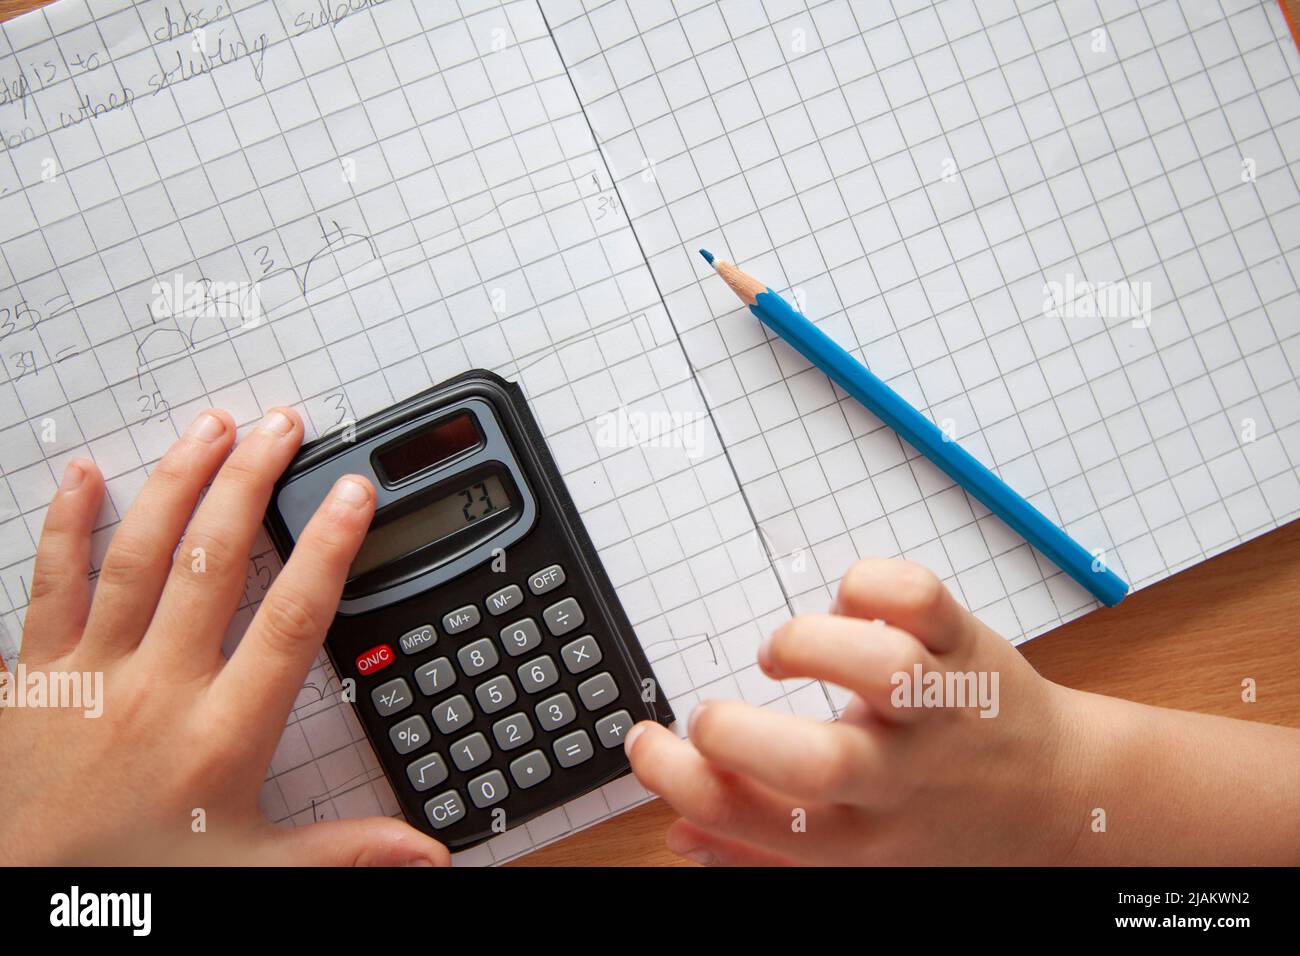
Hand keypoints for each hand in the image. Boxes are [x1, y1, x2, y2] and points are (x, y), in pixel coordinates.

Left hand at [0, 408, 449, 865]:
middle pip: (213, 562)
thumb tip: (426, 856)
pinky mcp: (40, 669)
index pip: (290, 621)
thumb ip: (347, 851)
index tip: (351, 494)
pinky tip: (84, 474)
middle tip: (283, 426)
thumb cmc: (143, 875)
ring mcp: (96, 670)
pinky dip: (66, 525)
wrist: (30, 898)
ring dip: (179, 482)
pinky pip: (51, 582)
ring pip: (140, 555)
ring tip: (213, 427)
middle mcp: (160, 688)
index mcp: (222, 731)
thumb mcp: (258, 867)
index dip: (327, 549)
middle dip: (252, 482)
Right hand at [623, 559, 1086, 864]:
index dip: (680, 783)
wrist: (1064, 798)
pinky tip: (849, 605)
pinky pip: (923, 599)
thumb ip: (762, 846)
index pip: (755, 821)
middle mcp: (901, 777)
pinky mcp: (966, 647)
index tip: (647, 746)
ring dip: (809, 646)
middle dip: (737, 735)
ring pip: (882, 669)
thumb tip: (678, 836)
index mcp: (860, 836)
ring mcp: (939, 708)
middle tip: (708, 715)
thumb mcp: (854, 852)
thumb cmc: (946, 821)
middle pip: (817, 764)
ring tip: (783, 652)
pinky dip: (872, 583)